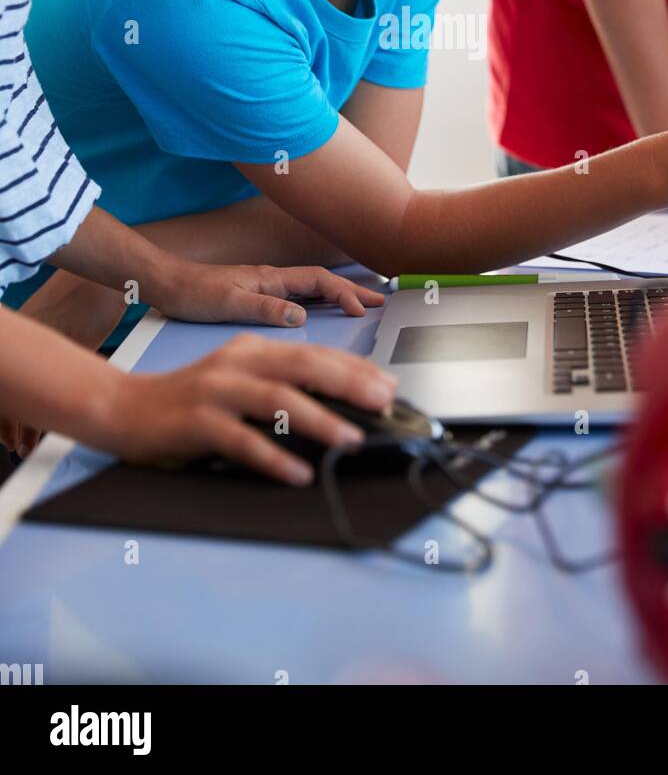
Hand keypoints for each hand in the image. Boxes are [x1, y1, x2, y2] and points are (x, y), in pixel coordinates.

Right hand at [0, 264, 385, 456]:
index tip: (389, 386)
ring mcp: (216, 390)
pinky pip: (241, 440)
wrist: (122, 409)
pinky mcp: (196, 422)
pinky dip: (272, 457)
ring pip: (277, 400)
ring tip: (351, 439)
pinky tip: (296, 472)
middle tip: (385, 403)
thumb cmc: (186, 402)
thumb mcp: (237, 381)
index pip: (314, 355)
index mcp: (251, 350)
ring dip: (319, 419)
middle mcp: (237, 363)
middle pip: (303, 367)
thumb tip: (337, 405)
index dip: (355, 369)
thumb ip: (278, 385)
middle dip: (349, 383)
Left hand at [152, 261, 385, 327]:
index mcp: (271, 279)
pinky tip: (323, 313)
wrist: (166, 285)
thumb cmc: (193, 293)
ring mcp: (268, 288)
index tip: (362, 310)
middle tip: (381, 302)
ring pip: (314, 289)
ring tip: (363, 306)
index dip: (344, 294)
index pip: (319, 282)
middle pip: (324, 283)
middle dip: (354, 290)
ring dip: (340, 296)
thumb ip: (265, 309)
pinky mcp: (259, 298)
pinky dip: (320, 302)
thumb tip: (301, 316)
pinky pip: (300, 298)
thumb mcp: (229, 304)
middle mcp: (274, 281)